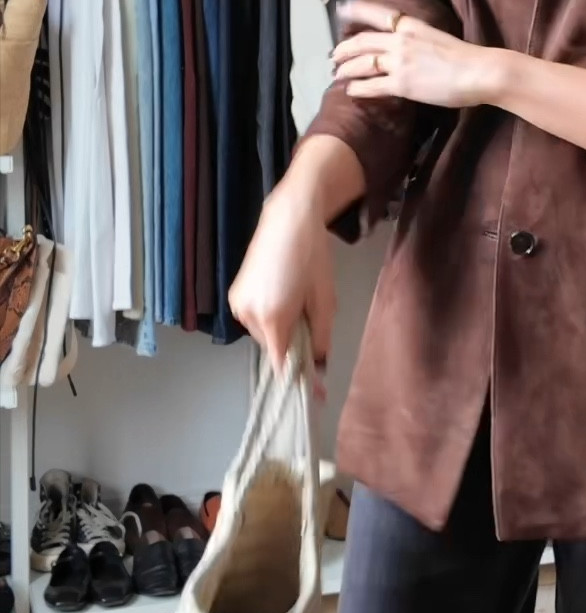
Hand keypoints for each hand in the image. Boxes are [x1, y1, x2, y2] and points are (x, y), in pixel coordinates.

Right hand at [228, 183, 336, 398]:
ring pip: (263, 334)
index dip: (297, 378)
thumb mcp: (325, 301)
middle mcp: (248, 315)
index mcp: (272, 317)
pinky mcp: (234, 294)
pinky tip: (282, 296)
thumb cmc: (313, 258)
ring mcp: (237, 304)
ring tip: (296, 302)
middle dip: (291, 345)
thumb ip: (320, 339)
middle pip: (272, 348)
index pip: (280, 363)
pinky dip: (269, 317)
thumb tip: (319, 370)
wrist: (289, 220)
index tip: (314, 393)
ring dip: (280, 331)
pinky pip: (254, 319)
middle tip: (310, 323)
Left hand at [331, 2, 504, 109]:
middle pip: (363, 41)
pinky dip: (357, 88)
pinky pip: (371, 85)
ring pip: (363, 63)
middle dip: (344, 49)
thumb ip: (418, 41)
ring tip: (338, 75)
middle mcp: (401, 40)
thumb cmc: (466, 58)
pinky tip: (351, 90)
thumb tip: (407, 51)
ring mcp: (400, 62)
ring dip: (346, 69)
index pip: (377, 14)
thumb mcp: (438, 38)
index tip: (341, 9)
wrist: (479, 71)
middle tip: (334, 56)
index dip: (356, 10)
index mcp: (412, 26)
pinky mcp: (402, 84)